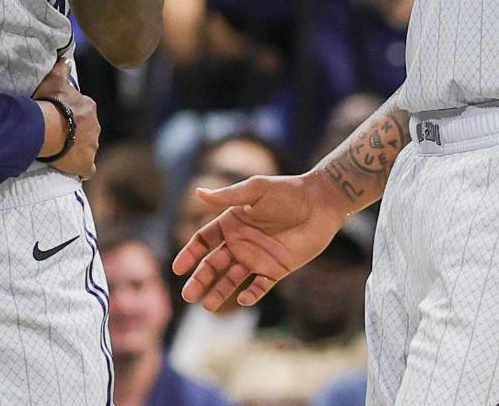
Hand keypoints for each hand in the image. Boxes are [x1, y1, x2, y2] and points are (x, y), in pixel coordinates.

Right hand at [33, 59, 99, 178]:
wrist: (46, 128)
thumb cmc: (49, 103)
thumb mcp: (53, 81)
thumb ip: (61, 69)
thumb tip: (66, 57)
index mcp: (89, 108)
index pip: (83, 113)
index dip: (71, 116)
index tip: (59, 118)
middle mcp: (95, 127)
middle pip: (87, 131)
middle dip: (76, 133)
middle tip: (59, 135)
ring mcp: (92, 147)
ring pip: (88, 149)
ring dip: (77, 150)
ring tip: (61, 151)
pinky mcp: (86, 164)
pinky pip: (87, 170)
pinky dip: (82, 170)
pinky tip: (73, 170)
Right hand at [171, 173, 345, 311]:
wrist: (320, 205)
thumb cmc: (287, 192)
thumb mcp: (255, 190)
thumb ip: (228, 196)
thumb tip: (198, 192)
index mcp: (231, 223)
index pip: (203, 241)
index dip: (190, 254)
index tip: (178, 268)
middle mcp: (240, 242)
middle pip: (213, 264)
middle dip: (200, 280)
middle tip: (187, 295)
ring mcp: (257, 258)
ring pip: (232, 279)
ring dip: (219, 292)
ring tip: (207, 306)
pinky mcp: (275, 270)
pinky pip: (259, 287)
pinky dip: (250, 294)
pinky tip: (242, 299)